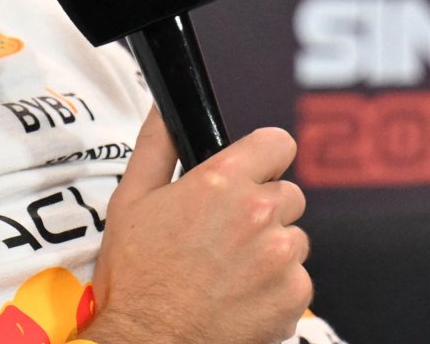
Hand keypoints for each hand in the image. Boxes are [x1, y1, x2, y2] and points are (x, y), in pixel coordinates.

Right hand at [83, 110, 311, 343]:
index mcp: (223, 182)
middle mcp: (259, 215)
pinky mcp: (293, 296)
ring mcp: (281, 257)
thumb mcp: (131, 200)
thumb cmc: (136, 277)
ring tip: (229, 271)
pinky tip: (240, 297)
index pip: (278, 143)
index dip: (265, 157)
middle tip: (226, 236)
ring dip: (271, 250)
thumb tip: (165, 109)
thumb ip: (156, 145)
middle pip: (288, 194)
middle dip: (263, 210)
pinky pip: (297, 280)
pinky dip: (276, 289)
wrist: (147, 343)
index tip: (255, 171)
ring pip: (293, 239)